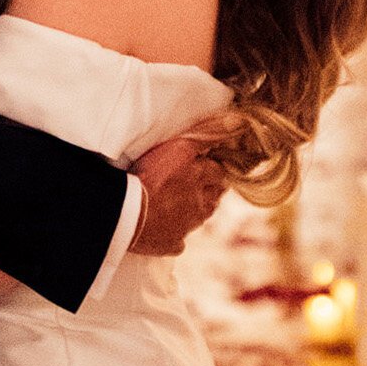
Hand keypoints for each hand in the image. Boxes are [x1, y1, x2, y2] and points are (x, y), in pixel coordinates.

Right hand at [128, 132, 226, 255]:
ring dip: (196, 211)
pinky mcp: (172, 244)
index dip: (214, 168)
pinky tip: (165, 230)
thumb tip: (238, 121)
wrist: (128, 213)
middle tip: (199, 185)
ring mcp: (186, 227)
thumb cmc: (150, 176)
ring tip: (183, 205)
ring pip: (198, 219)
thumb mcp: (179, 147)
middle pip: (213, 197)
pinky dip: (174, 235)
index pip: (218, 172)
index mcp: (200, 180)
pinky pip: (178, 241)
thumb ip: (207, 133)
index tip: (209, 166)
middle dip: (210, 191)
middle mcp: (199, 204)